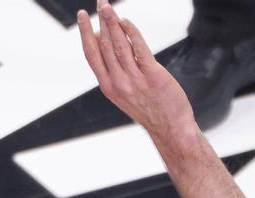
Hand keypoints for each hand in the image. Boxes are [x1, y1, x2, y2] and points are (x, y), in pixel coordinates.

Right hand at [77, 1, 193, 135]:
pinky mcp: (153, 76)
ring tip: (107, 6)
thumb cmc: (149, 108)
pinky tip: (126, 21)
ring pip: (119, 44)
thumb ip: (113, 68)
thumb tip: (103, 37)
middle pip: (105, 45)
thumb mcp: (124, 93)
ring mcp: (135, 79)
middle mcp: (119, 82)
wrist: (171, 128)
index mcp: (108, 87)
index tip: (83, 16)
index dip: (85, 33)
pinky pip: (140, 48)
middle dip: (101, 21)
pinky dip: (131, 32)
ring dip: (112, 22)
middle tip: (100, 2)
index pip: (92, 54)